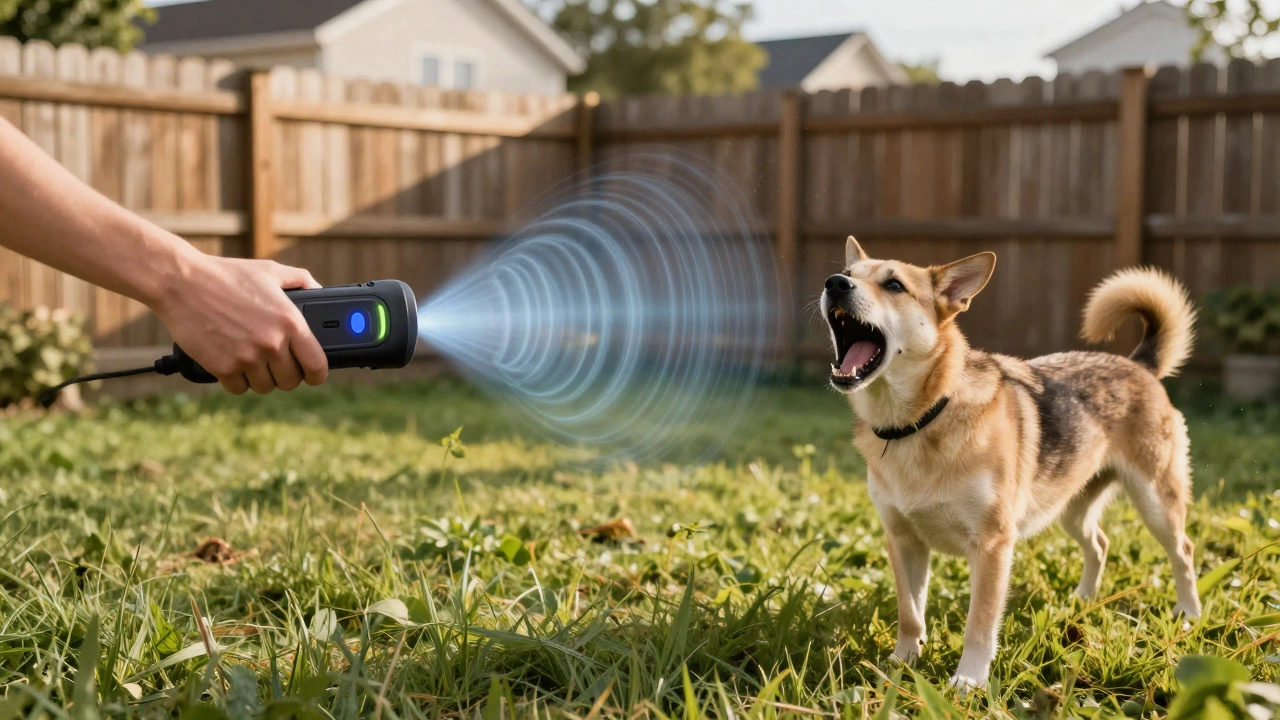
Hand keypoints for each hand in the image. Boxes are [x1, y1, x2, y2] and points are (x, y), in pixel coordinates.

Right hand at [152, 254, 328, 393]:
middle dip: (286, 374)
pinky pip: (239, 388)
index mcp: (290, 322)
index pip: (317, 366)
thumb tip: (318, 290)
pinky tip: (234, 363)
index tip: (312, 374)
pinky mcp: (223, 367)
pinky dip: (237, 380)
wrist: (182, 282)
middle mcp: (272, 343)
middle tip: (276, 363)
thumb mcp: (269, 270)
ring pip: (265, 387)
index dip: (317, 374)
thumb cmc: (226, 275)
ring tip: (254, 361)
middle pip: (291, 381)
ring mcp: (247, 358)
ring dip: (261, 378)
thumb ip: (300, 280)